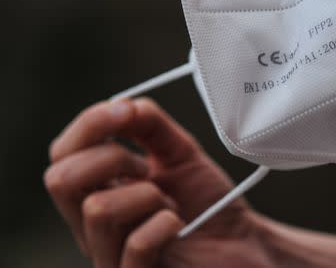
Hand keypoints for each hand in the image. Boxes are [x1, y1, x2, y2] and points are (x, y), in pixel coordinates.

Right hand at [45, 99, 335, 267]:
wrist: (258, 262)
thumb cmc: (225, 211)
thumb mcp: (188, 160)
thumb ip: (157, 131)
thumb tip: (132, 101)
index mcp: (117, 185)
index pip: (68, 150)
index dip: (88, 125)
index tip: (128, 110)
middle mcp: (109, 223)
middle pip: (61, 179)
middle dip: (100, 155)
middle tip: (143, 157)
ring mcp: (123, 257)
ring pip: (93, 212)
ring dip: (134, 192)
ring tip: (171, 200)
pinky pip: (131, 252)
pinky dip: (151, 228)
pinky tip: (177, 225)